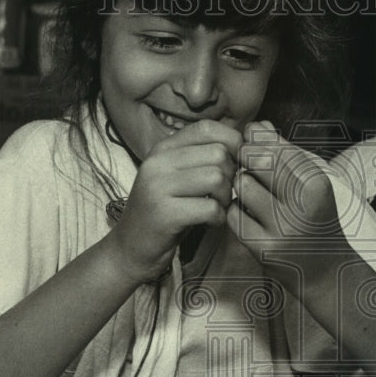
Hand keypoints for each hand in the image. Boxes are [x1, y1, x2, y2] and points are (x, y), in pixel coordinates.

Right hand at [107, 120, 241, 282]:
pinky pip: (210, 207)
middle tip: (223, 194)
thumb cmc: (165, 211)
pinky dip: (219, 217)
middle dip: (231, 175)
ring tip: (217, 207)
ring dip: (226, 197)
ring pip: (216, 178)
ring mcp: (158, 187)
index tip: (237, 164)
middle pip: (217, 154)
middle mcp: (158, 162)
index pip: (207, 128)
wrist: (131, 248)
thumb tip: (244, 143)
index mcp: (162, 149)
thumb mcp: (178, 177)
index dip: (232, 142)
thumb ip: (202, 157)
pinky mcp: (165, 214)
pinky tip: (210, 222)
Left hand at [227, 121, 348, 288]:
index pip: (277, 148)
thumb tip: (257, 125)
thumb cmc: (316, 219)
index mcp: (317, 184)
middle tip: (243, 161)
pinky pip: (234, 214)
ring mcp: (281, 228)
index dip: (257, 140)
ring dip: (240, 184)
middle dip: (245, 157)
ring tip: (249, 189)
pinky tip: (246, 211)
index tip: (250, 141)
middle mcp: (302, 205)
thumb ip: (285, 154)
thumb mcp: (311, 184)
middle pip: (257, 162)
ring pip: (242, 186)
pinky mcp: (263, 248)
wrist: (326, 272)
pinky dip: (235, 209)